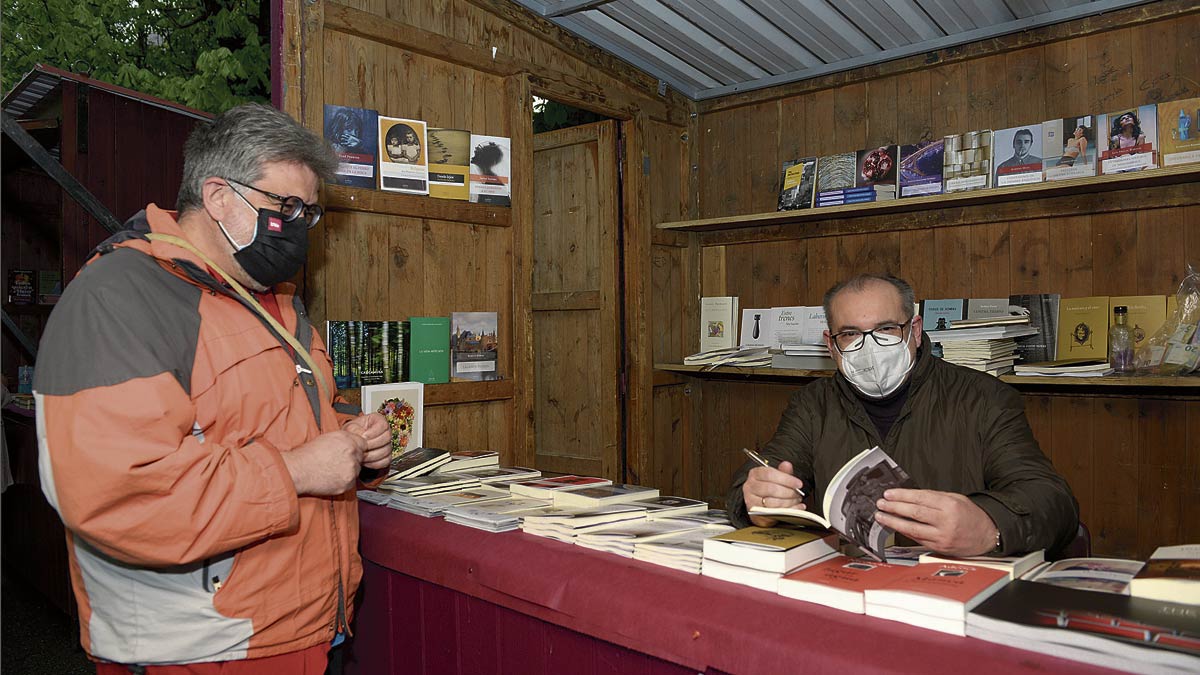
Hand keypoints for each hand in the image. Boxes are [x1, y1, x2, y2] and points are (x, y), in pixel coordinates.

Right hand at [282, 430, 366, 495]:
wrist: (298, 470)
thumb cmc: (307, 455)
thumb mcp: (327, 438)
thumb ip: (343, 439)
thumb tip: (350, 441)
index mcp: (347, 440)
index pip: (363, 443)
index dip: (356, 448)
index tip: (351, 452)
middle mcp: (352, 453)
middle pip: (360, 457)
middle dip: (352, 459)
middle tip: (337, 462)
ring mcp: (351, 469)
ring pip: (356, 470)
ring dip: (348, 470)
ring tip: (332, 470)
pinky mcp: (348, 483)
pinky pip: (351, 482)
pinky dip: (344, 481)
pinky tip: (331, 477)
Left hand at [344, 412, 390, 469]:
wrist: (350, 444)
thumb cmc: (351, 433)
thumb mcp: (350, 427)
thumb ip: (355, 429)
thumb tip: (362, 435)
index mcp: (378, 420)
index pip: (383, 425)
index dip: (374, 432)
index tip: (364, 436)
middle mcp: (385, 432)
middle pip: (387, 437)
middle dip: (372, 444)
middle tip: (362, 446)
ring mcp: (387, 444)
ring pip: (386, 450)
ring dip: (372, 454)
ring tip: (361, 454)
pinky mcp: (386, 456)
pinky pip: (385, 461)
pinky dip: (374, 463)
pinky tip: (366, 460)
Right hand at [742, 460, 805, 526]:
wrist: (760, 505)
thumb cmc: (768, 489)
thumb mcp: (776, 478)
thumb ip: (783, 471)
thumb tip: (787, 465)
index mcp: (755, 474)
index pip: (769, 474)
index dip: (786, 479)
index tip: (798, 483)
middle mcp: (750, 486)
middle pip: (771, 488)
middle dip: (788, 492)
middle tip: (797, 493)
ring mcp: (751, 501)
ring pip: (772, 502)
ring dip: (788, 502)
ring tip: (796, 500)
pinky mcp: (756, 513)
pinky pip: (774, 513)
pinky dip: (788, 511)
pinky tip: (796, 507)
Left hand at [874, 488, 997, 555]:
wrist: (988, 534)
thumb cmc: (972, 515)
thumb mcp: (956, 498)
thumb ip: (934, 497)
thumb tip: (910, 496)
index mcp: (950, 505)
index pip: (920, 498)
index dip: (902, 496)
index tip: (889, 494)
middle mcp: (946, 521)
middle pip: (914, 513)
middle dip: (894, 508)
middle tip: (880, 504)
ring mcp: (942, 536)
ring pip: (913, 529)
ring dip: (894, 522)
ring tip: (881, 517)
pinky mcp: (940, 548)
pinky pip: (918, 539)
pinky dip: (905, 532)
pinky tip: (895, 527)